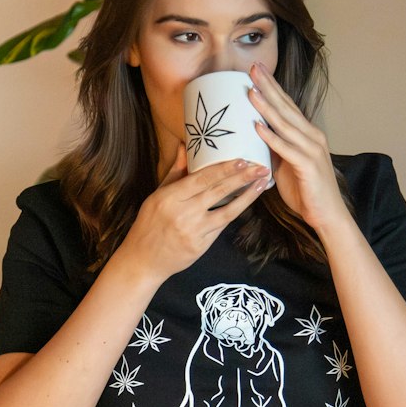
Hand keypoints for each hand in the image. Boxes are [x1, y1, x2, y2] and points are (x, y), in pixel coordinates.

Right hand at [120, 143, 270, 285]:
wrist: (143, 260)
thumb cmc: (149, 224)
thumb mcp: (157, 195)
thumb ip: (175, 172)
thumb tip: (185, 146)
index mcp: (170, 197)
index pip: (202, 179)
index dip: (224, 169)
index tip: (242, 159)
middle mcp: (183, 213)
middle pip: (218, 191)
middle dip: (242, 178)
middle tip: (261, 167)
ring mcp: (194, 231)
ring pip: (227, 211)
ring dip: (247, 196)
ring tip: (262, 184)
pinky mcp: (201, 246)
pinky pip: (221, 227)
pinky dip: (234, 213)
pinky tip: (246, 202)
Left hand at [247, 63, 347, 234]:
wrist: (327, 215)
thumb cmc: (306, 191)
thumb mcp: (285, 164)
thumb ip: (274, 148)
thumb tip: (254, 136)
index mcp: (307, 134)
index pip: (287, 106)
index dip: (272, 87)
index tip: (256, 71)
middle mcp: (312, 136)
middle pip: (286, 107)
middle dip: (268, 87)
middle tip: (252, 67)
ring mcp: (312, 149)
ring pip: (285, 124)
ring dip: (267, 106)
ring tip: (251, 90)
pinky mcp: (308, 166)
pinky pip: (286, 148)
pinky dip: (271, 136)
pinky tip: (257, 126)